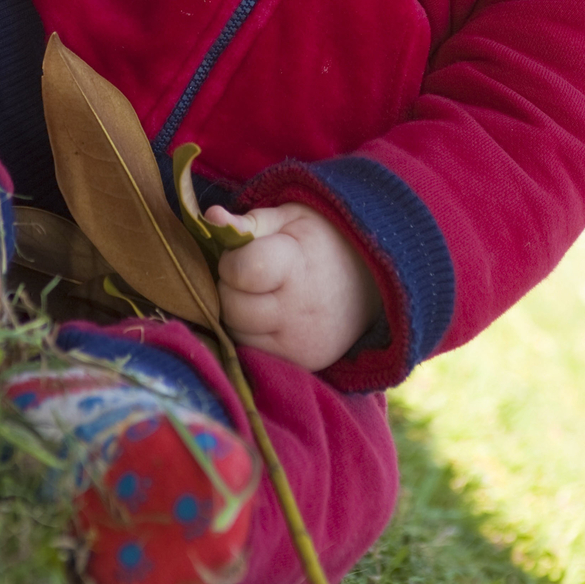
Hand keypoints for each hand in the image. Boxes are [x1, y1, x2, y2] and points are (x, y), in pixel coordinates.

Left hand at [206, 201, 382, 372]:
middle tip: (253, 276)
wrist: (373, 283)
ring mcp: (300, 344)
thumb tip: (211, 218)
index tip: (248, 253)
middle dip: (231, 287)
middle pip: (230, 306)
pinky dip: (253, 334)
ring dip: (239, 313)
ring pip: (236, 333)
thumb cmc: (323, 242)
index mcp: (296, 267)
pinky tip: (271, 316)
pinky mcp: (301, 365)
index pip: (239, 271)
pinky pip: (253, 351)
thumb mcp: (291, 218)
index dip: (233, 260)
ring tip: (264, 294)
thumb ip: (249, 221)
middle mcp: (298, 312)